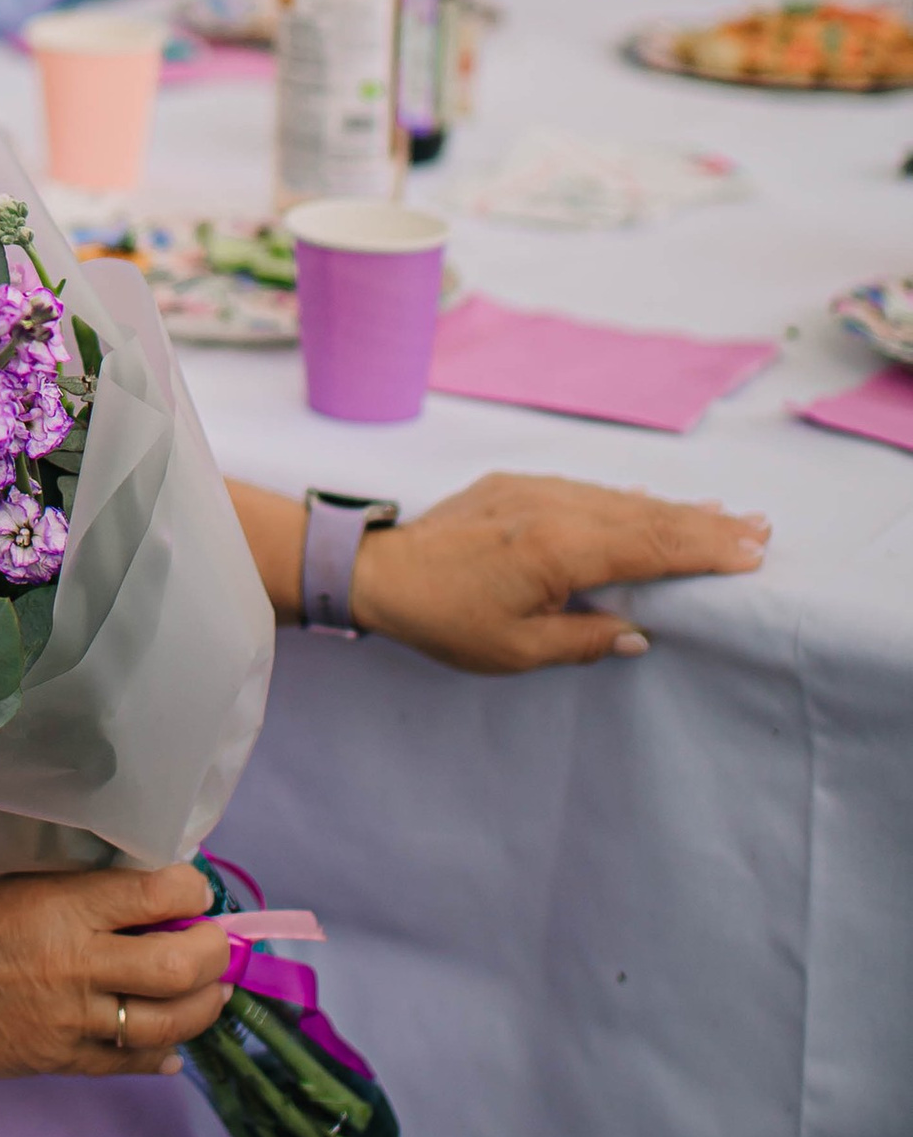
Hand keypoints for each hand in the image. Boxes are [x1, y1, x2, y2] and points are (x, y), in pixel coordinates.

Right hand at [0, 856, 231, 1075]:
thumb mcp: (7, 874)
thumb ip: (74, 882)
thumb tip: (141, 885)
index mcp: (62, 907)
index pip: (159, 893)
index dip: (191, 887)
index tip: (192, 886)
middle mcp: (76, 965)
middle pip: (180, 965)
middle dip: (213, 950)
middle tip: (215, 940)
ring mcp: (71, 1021)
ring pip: (168, 1023)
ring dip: (202, 1005)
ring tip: (210, 990)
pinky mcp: (60, 1061)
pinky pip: (130, 1063)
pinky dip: (162, 1053)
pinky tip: (172, 1042)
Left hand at [350, 473, 768, 672]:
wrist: (377, 571)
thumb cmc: (445, 619)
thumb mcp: (517, 650)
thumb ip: (584, 641)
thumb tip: (639, 634)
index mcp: (558, 550)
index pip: (650, 546)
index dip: (705, 549)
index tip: (751, 551)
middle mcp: (552, 509)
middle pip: (645, 516)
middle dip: (704, 523)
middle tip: (758, 527)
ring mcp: (532, 491)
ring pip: (618, 498)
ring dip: (672, 508)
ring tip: (721, 514)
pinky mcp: (513, 487)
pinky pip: (585, 490)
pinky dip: (625, 499)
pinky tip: (648, 503)